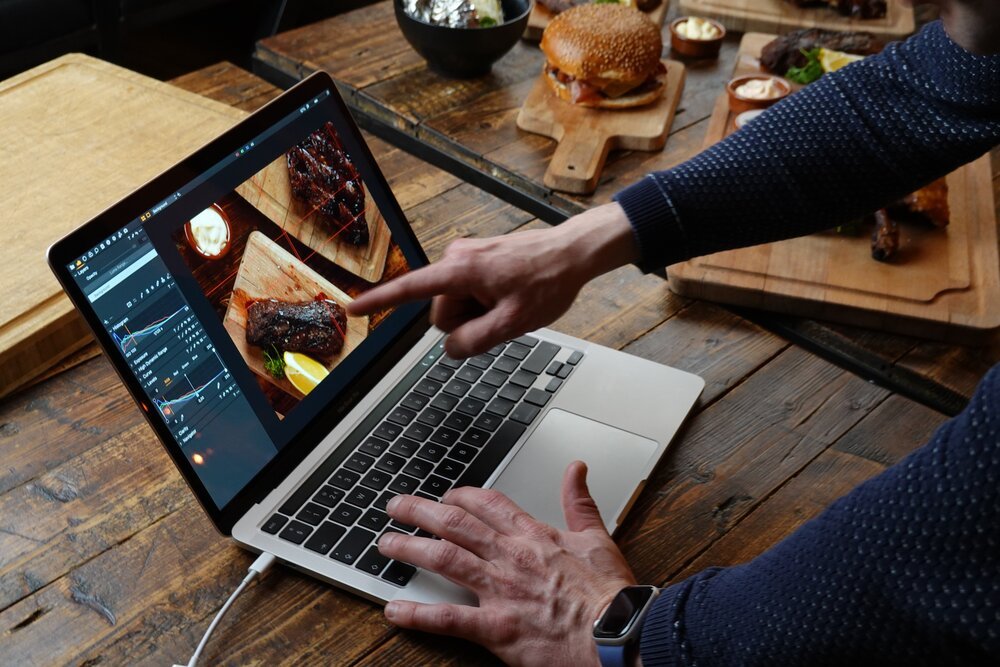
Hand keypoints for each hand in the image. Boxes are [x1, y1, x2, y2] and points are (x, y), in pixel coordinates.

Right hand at [347, 203, 637, 357]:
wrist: (573, 252)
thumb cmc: (549, 280)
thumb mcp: (514, 323)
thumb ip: (475, 341)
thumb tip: (449, 349)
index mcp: (461, 270)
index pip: (411, 290)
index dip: (380, 301)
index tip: (352, 307)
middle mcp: (457, 257)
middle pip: (441, 311)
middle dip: (467, 322)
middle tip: (503, 314)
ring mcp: (465, 257)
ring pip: (455, 305)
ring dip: (478, 313)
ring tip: (509, 302)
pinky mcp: (475, 259)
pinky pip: (467, 293)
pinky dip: (484, 302)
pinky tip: (509, 296)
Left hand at [377, 461, 636, 666]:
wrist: (619, 632)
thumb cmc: (610, 592)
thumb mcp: (598, 536)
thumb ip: (580, 501)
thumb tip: (576, 469)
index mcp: (534, 536)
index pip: (487, 504)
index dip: (460, 496)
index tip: (446, 496)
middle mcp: (510, 557)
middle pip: (455, 524)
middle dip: (420, 512)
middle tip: (395, 507)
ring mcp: (500, 591)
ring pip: (445, 560)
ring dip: (411, 549)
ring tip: (386, 544)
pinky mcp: (497, 628)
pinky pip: (449, 619)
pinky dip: (419, 615)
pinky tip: (394, 610)